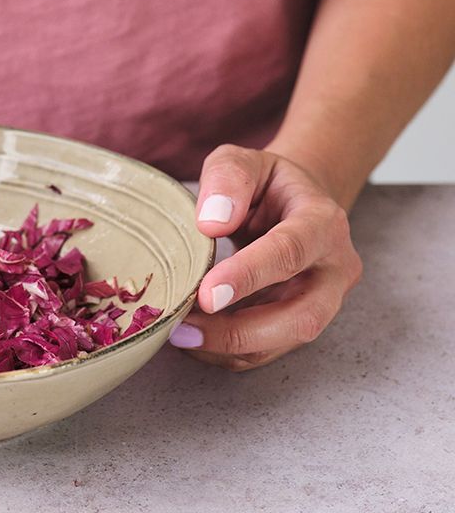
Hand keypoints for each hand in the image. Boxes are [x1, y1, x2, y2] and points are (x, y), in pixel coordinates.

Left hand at [168, 145, 362, 370]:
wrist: (293, 202)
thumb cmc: (264, 183)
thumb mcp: (242, 160)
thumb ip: (227, 179)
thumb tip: (210, 223)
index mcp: (323, 222)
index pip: (290, 253)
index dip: (249, 276)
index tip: (207, 294)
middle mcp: (334, 268)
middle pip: (301, 316)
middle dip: (240, 330)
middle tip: (183, 326)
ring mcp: (324, 301)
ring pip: (285, 341)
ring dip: (229, 345)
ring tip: (179, 332)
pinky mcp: (302, 322)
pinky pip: (268, 351)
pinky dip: (228, 351)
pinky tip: (193, 337)